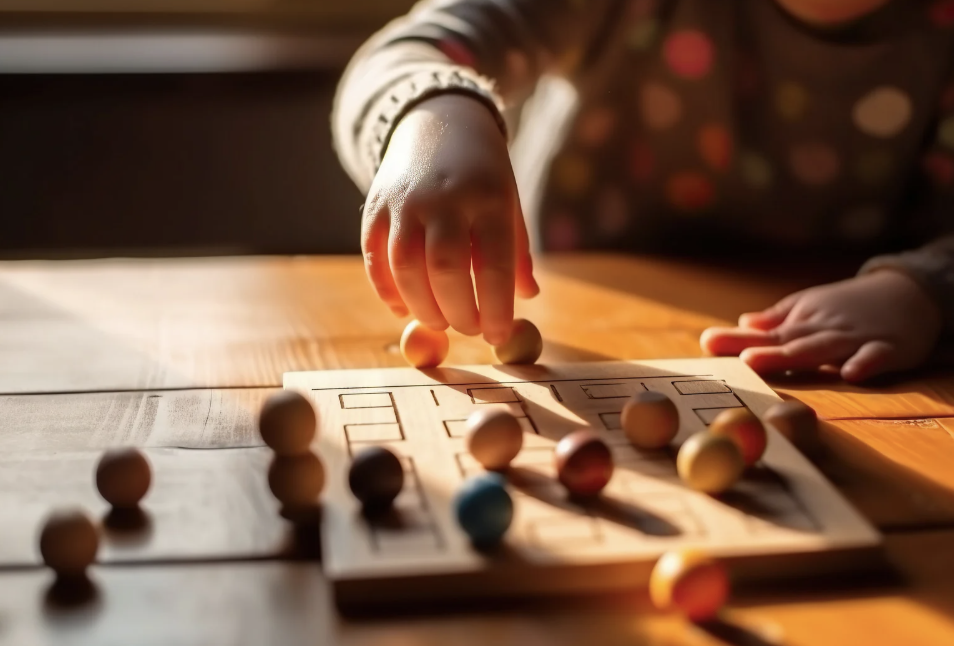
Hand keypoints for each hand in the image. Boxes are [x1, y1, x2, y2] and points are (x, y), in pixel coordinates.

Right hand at [362, 93, 538, 344]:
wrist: (438, 121)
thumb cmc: (482, 174)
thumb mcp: (508, 202)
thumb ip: (516, 251)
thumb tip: (529, 297)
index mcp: (489, 197)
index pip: (494, 263)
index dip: (496, 307)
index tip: (499, 335)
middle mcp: (445, 198)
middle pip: (447, 268)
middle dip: (458, 311)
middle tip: (469, 329)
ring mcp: (405, 200)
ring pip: (406, 266)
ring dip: (422, 306)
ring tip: (439, 320)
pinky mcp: (376, 205)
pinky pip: (374, 256)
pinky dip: (386, 290)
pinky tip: (403, 307)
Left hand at [700, 271, 942, 381]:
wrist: (909, 292)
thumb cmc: (849, 306)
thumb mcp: (810, 308)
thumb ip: (777, 321)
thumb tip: (742, 325)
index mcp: (802, 323)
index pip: (765, 335)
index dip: (736, 340)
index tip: (706, 343)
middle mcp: (823, 330)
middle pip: (788, 343)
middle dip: (760, 350)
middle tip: (732, 357)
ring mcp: (855, 339)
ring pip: (823, 349)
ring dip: (793, 355)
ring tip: (759, 362)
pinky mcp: (889, 348)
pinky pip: (876, 357)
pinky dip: (865, 363)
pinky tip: (850, 373)